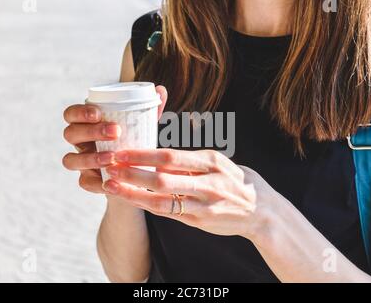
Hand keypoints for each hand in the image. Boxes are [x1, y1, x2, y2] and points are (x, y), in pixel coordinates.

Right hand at [62, 85, 167, 193]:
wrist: (136, 170)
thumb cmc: (134, 140)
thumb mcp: (141, 124)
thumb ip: (149, 108)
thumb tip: (160, 90)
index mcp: (87, 124)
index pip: (71, 114)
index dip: (79, 112)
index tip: (98, 113)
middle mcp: (80, 142)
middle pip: (70, 134)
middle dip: (90, 131)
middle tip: (116, 131)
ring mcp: (81, 162)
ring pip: (70, 159)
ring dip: (90, 157)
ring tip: (112, 157)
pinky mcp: (87, 180)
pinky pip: (84, 182)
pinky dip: (96, 182)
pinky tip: (110, 181)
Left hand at [102, 148, 276, 238]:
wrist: (259, 209)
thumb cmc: (233, 180)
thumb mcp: (217, 162)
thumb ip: (190, 160)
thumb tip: (157, 153)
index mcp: (210, 161)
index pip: (170, 156)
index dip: (143, 154)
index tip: (122, 151)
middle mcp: (207, 182)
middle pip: (163, 177)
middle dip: (133, 172)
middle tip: (110, 167)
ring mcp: (204, 203)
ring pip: (162, 199)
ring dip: (134, 192)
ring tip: (112, 186)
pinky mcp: (200, 220)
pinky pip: (168, 212)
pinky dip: (147, 205)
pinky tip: (131, 200)